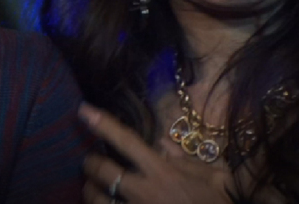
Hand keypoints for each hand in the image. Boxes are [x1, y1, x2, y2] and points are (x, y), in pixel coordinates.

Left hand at [78, 102, 233, 203]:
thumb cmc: (222, 203)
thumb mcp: (212, 179)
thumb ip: (184, 160)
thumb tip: (161, 143)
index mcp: (164, 173)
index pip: (127, 141)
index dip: (104, 124)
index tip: (84, 110)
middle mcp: (145, 192)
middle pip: (102, 171)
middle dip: (91, 163)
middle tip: (92, 162)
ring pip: (97, 198)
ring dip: (91, 191)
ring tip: (93, 188)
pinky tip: (105, 202)